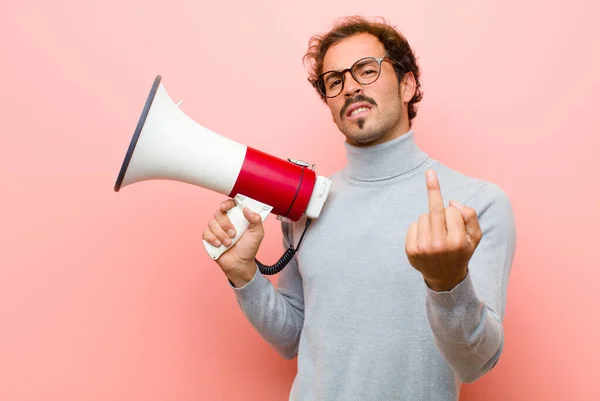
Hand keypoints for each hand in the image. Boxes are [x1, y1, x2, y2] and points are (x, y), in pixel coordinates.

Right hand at [202, 199, 264, 286]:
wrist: (240, 264)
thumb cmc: (248, 248)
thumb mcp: (257, 234)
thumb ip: (256, 220)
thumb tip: (247, 209)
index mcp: (237, 217)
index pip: (229, 205)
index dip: (226, 204)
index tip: (225, 208)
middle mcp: (226, 222)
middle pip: (219, 214)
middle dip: (226, 224)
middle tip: (234, 234)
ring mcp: (217, 230)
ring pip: (211, 223)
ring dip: (221, 234)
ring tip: (228, 243)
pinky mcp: (209, 238)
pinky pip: (205, 233)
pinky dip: (212, 239)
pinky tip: (219, 245)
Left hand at [405, 170, 482, 291]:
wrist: (445, 277)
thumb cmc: (461, 251)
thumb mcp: (475, 236)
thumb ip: (469, 215)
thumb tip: (451, 202)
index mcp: (457, 241)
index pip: (450, 211)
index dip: (453, 211)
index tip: (436, 182)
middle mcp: (439, 245)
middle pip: (435, 210)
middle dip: (436, 197)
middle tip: (431, 175)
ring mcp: (423, 248)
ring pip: (423, 216)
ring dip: (430, 220)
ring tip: (437, 235)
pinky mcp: (411, 250)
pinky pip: (413, 225)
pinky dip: (419, 228)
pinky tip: (426, 240)